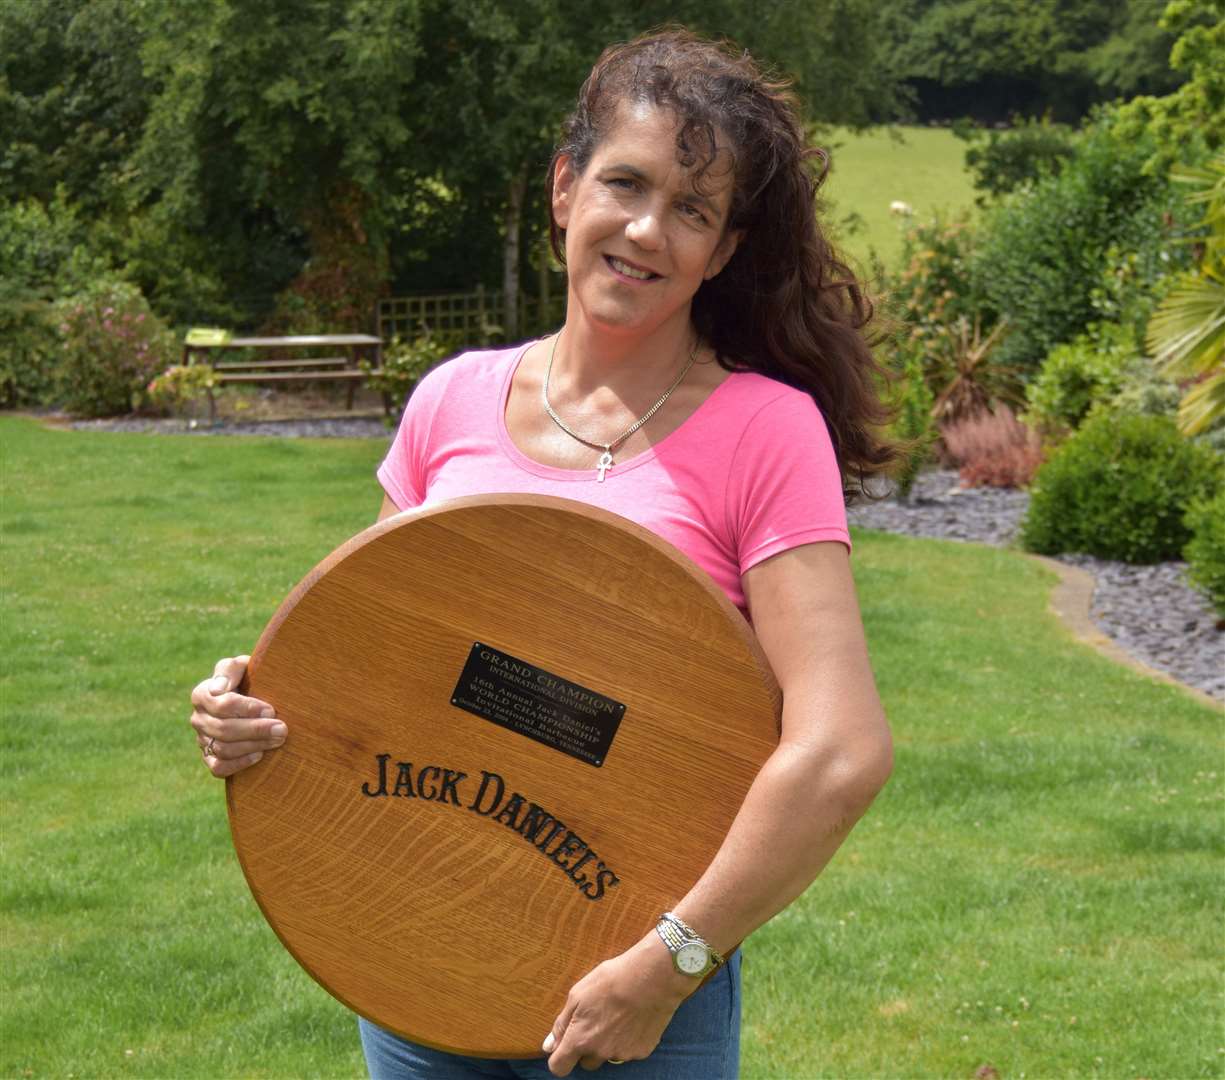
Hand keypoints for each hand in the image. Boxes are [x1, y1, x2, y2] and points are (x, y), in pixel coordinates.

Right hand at [189, 655, 285, 777]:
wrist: (252, 699)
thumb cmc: (248, 678)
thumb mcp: (241, 666)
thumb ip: (230, 670)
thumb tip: (218, 689)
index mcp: (202, 694)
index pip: (221, 704)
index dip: (247, 708)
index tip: (271, 710)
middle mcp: (198, 718)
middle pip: (224, 729)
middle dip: (255, 730)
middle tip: (282, 729)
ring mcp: (202, 740)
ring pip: (223, 749)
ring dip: (253, 746)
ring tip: (277, 741)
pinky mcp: (209, 758)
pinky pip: (218, 767)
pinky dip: (239, 764)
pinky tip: (259, 756)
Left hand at [542, 934, 693, 1074]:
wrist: (651, 977)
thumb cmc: (611, 980)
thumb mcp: (578, 994)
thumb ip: (562, 1024)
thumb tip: (548, 1046)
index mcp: (580, 1040)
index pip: (559, 1067)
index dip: (559, 1058)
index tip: (565, 1046)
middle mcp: (600, 1053)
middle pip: (586, 1062)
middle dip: (587, 1048)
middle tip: (596, 1022)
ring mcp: (623, 1054)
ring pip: (609, 1056)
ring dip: (609, 1043)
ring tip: (618, 1016)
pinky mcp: (642, 1050)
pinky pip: (629, 1050)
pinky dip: (629, 1039)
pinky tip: (633, 1018)